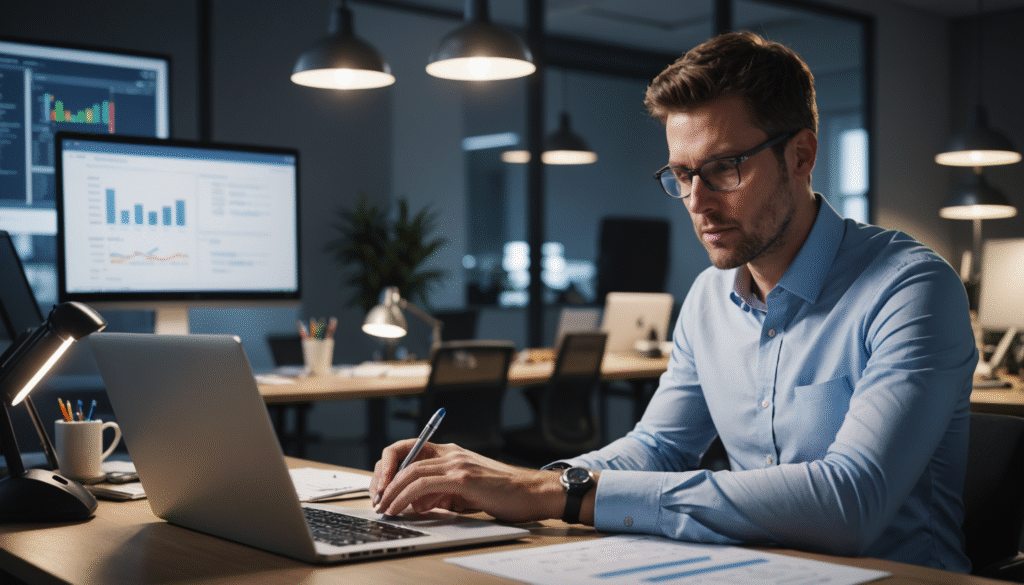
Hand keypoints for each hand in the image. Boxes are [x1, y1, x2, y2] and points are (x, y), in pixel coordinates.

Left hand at [369, 440, 563, 522]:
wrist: (531, 493)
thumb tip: (414, 503)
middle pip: (402, 456)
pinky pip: (422, 484)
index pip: (408, 449)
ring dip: (390, 491)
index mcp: (450, 452)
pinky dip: (404, 496)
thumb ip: (439, 491)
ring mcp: (456, 463)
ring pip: (409, 471)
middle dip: (383, 479)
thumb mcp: (464, 490)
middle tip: (377, 500)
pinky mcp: (462, 477)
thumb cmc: (502, 494)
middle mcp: (451, 452)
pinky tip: (399, 508)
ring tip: (383, 508)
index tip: (381, 487)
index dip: (389, 465)